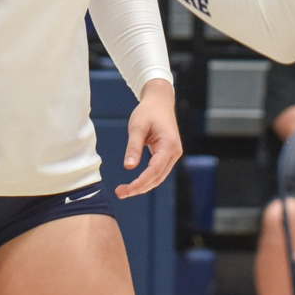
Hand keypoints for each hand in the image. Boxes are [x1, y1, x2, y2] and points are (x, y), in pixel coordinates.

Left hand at [117, 79, 181, 196]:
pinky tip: (134, 182)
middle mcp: (174, 152)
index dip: (139, 183)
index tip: (125, 191)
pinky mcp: (168, 154)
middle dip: (139, 188)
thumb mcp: (137, 126)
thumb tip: (129, 167)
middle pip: (157, 178)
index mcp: (169, 145)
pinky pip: (158, 171)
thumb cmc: (148, 111)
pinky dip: (147, 178)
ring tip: (124, 190)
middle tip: (120, 193)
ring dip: (143, 185)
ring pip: (158, 177)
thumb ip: (134, 147)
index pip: (154, 171)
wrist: (160, 101)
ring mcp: (173, 154)